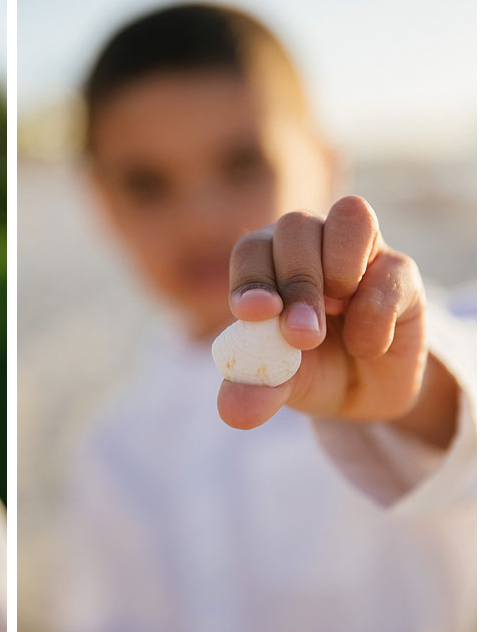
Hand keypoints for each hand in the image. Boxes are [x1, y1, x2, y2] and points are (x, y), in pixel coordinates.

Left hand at [218, 195, 434, 432]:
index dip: (251, 277)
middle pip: (296, 228)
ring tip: (334, 318)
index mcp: (266, 262)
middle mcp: (309, 243)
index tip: (253, 313)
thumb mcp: (278, 383)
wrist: (363, 388)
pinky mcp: (399, 270)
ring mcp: (358, 250)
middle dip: (296, 284)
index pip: (251, 250)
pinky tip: (366, 346)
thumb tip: (232, 414)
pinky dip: (375, 312)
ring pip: (348, 217)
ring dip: (337, 268)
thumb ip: (254, 389)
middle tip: (301, 337)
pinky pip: (389, 271)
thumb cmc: (306, 368)